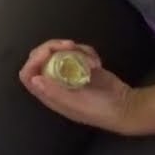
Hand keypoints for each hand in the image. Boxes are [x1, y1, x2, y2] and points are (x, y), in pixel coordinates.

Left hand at [19, 40, 140, 134]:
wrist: (126, 107)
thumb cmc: (99, 110)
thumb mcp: (76, 102)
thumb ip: (54, 92)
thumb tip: (34, 79)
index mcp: (48, 93)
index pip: (28, 74)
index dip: (33, 61)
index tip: (48, 52)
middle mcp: (55, 82)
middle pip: (41, 57)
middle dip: (53, 47)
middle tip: (70, 45)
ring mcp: (68, 72)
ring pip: (59, 51)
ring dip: (75, 50)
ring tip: (92, 62)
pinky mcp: (82, 65)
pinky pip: (77, 51)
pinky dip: (87, 52)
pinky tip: (98, 63)